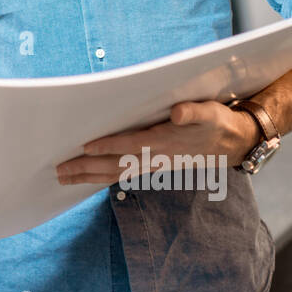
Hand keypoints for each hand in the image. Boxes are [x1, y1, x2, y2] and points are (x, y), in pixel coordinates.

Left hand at [55, 100, 258, 186]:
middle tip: (59, 171)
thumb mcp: (209, 112)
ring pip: (116, 174)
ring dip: (89, 177)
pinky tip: (87, 179)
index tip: (84, 147)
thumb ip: (193, 112)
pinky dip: (103, 178)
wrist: (232, 144)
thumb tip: (178, 113)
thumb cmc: (216, 122)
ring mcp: (154, 165)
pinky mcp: (154, 167)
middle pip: (116, 165)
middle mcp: (156, 157)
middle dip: (86, 168)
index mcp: (165, 142)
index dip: (108, 145)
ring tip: (64, 179)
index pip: (131, 144)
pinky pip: (123, 175)